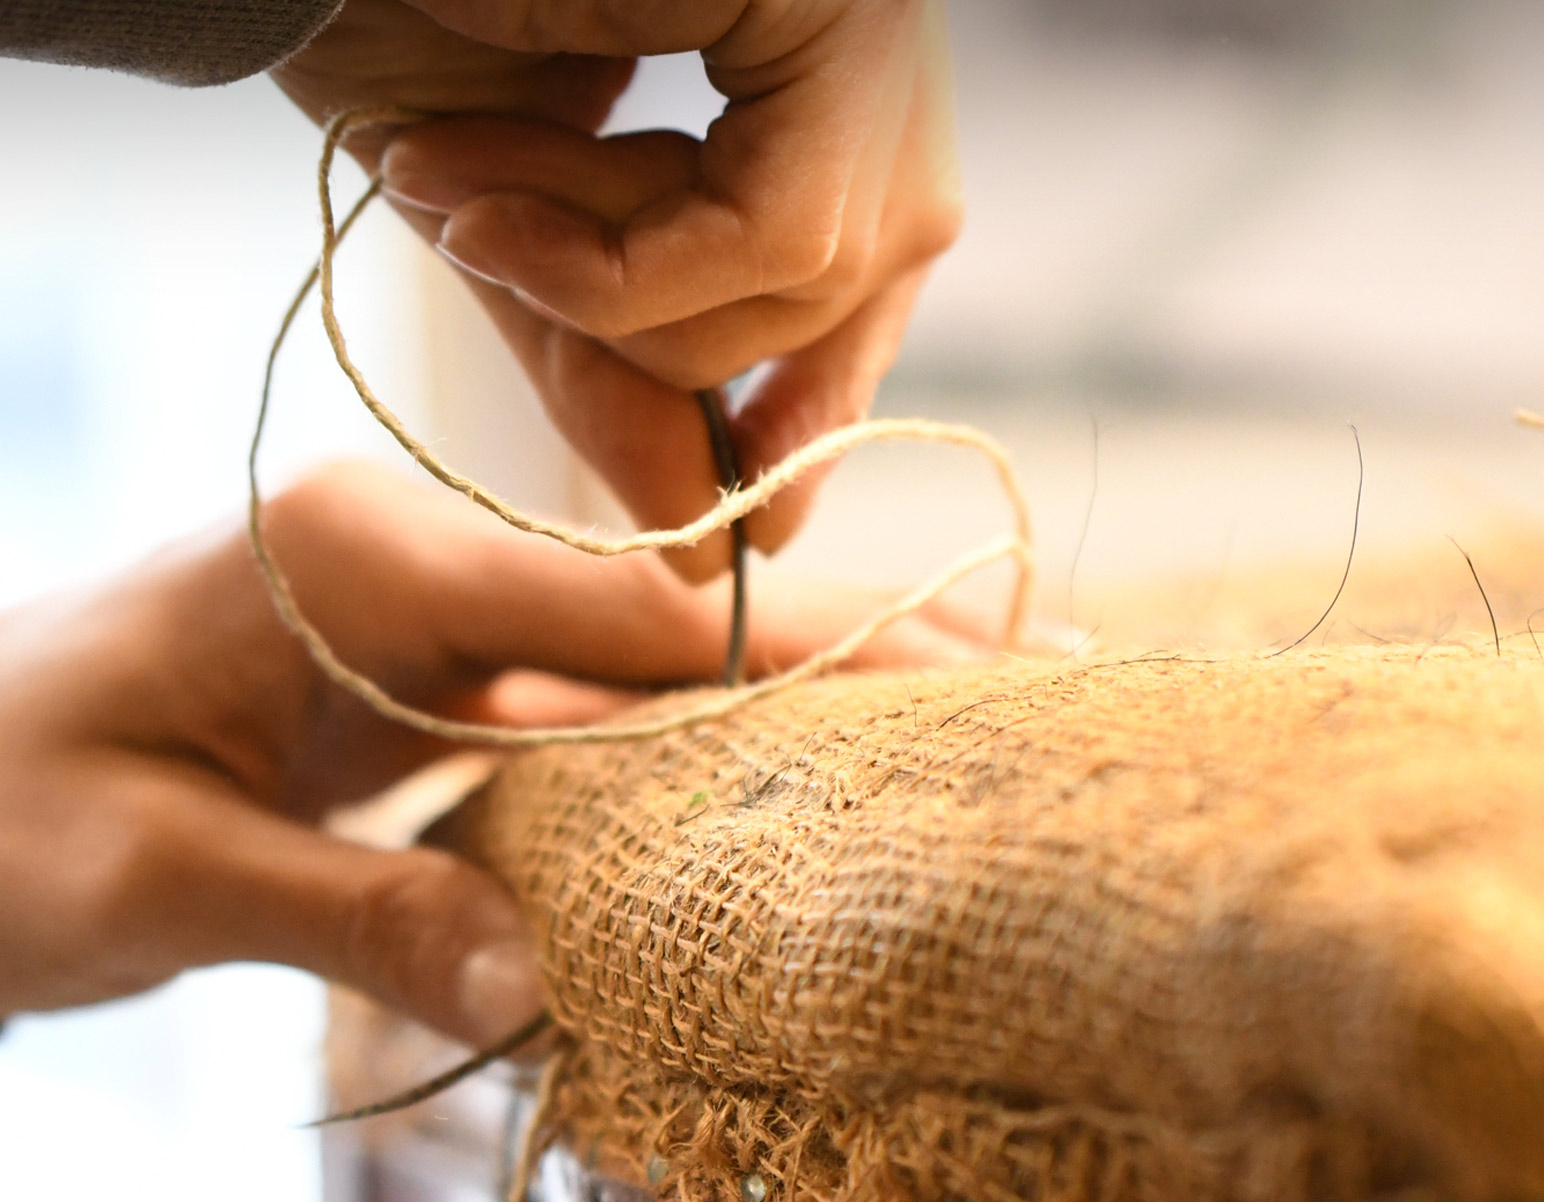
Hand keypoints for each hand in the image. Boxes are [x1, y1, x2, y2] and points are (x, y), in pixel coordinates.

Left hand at [0, 464, 994, 1043]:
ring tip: (964, 716)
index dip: (801, 652)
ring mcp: (431, 617)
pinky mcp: (432, 681)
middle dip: (854, 644)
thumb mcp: (148, 874)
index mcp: (354, 551)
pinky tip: (808, 767)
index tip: (961, 684)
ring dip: (804, 691)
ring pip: (656, 658)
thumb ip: (351, 912)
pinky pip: (598, 710)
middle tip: (1030, 669)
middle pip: (676, 612)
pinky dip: (711, 741)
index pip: (625, 605)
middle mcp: (414, 556)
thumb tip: (543, 984)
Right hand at [272, 0, 961, 579]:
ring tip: (446, 187)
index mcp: (821, 103)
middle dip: (634, 335)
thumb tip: (701, 555)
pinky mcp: (849, 16)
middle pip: (826, 312)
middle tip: (471, 248)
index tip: (753, 535)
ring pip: (801, 290)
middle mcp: (879, 71)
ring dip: (593, 287)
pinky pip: (778, 246)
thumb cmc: (414, 18)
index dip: (803, 419)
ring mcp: (879, 40)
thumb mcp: (523, 234)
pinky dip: (618, 275)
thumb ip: (615, 372)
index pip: (859, 296)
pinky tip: (487, 208)